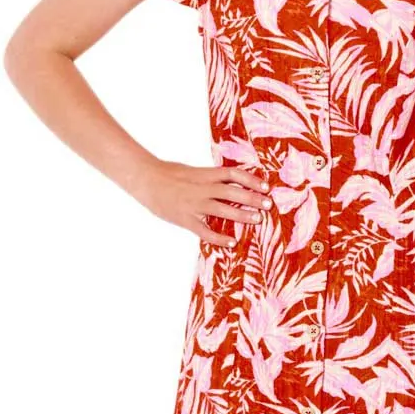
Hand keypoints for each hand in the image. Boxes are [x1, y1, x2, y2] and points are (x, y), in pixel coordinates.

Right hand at [133, 160, 271, 247]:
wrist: (146, 180)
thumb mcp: (193, 171)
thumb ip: (210, 177)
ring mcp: (193, 204)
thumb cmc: (169, 174)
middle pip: (231, 192)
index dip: (251, 179)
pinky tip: (231, 243)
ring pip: (222, 210)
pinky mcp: (185, 219)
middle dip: (252, 198)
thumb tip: (231, 181)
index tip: (266, 186)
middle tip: (268, 204)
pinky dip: (219, 238)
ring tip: (257, 220)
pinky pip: (204, 231)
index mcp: (204, 174)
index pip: (233, 174)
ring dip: (241, 215)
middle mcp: (201, 188)